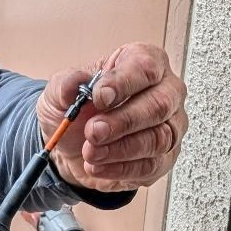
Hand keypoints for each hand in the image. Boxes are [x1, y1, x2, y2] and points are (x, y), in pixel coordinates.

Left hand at [36, 42, 187, 192]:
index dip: (123, 83)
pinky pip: (151, 165)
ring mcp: (170, 126)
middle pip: (160, 105)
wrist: (72, 146)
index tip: (99, 97)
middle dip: (123, 121)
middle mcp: (165, 91)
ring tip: (90, 152)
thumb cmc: (77, 110)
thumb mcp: (60, 92)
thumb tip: (72, 85)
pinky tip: (98, 166)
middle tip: (93, 131)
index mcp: (142, 62)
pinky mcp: (165, 157)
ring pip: (159, 138)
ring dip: (121, 149)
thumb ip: (65, 84)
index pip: (146, 67)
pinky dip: (121, 168)